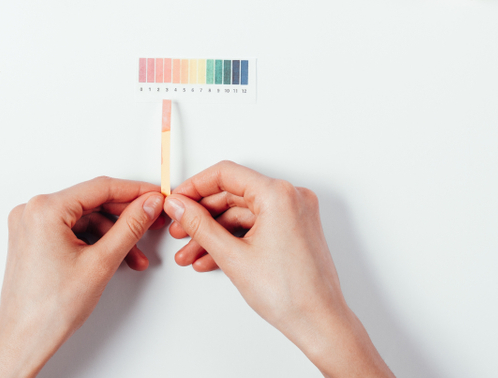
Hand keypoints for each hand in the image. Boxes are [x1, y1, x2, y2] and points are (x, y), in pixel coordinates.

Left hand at [0, 177, 165, 377]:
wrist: (25, 339)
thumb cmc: (50, 309)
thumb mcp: (101, 262)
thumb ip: (130, 227)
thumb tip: (147, 205)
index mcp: (44, 209)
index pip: (100, 187)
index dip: (134, 191)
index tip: (155, 196)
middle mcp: (33, 211)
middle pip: (92, 202)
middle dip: (125, 217)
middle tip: (152, 222)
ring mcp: (31, 225)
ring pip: (85, 219)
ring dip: (112, 235)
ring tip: (134, 256)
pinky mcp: (34, 238)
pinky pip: (72, 230)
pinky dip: (94, 242)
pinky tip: (114, 257)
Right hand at [164, 161, 393, 377]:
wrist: (319, 323)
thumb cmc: (290, 293)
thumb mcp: (232, 256)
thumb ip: (199, 225)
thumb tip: (179, 206)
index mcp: (278, 194)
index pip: (225, 174)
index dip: (195, 186)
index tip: (177, 200)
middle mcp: (290, 197)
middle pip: (233, 194)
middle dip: (202, 216)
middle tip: (180, 229)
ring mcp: (294, 213)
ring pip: (242, 214)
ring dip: (214, 233)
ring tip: (190, 252)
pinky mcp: (294, 229)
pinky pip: (256, 226)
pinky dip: (234, 239)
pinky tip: (211, 257)